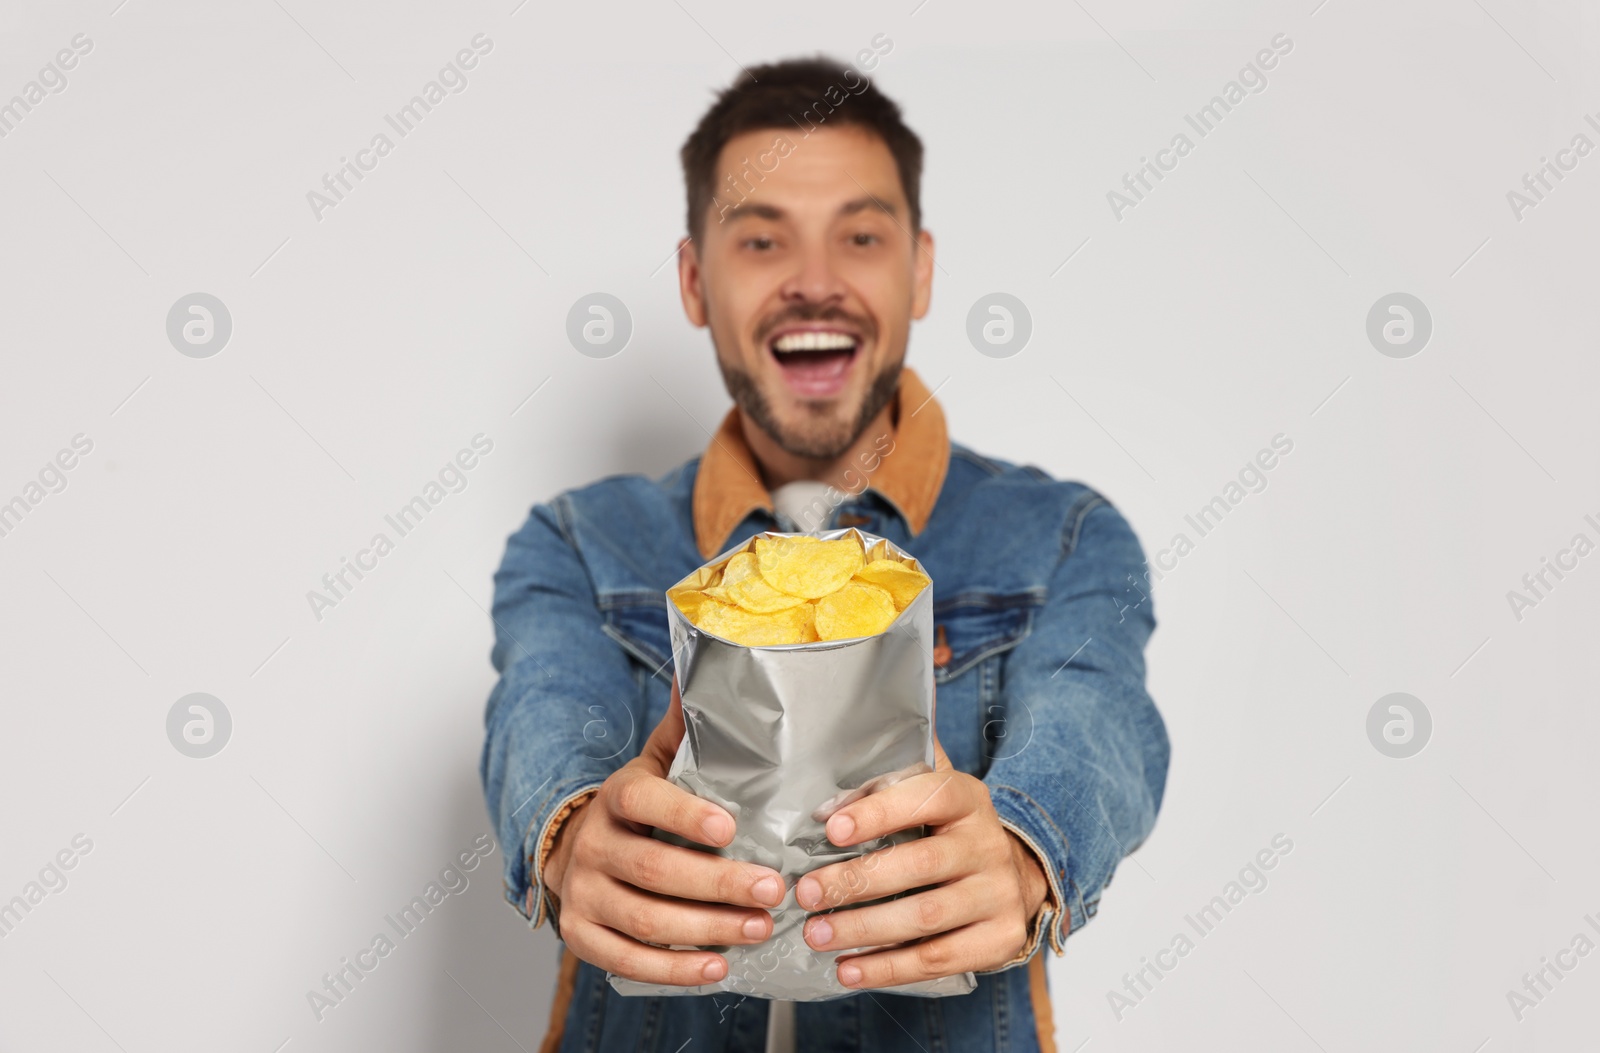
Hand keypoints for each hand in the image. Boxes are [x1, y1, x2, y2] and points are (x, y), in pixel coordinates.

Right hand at [545, 679, 786, 985]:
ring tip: (760, 928)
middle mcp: (593, 845)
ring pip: (645, 918)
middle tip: (774, 889)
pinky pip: (628, 959)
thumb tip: (709, 667)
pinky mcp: (582, 936)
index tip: (731, 829)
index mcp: (617, 796)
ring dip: (707, 928)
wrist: (576, 851)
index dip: (684, 815)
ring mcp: (583, 893)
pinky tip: (719, 967)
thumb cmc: (640, 808)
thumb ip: (688, 726)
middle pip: (653, 869)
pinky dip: (676, 969)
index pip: (644, 802)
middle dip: (717, 885)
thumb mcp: (660, 763)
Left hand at [795, 732, 1049, 988]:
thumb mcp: (929, 792)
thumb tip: (835, 740)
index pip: (926, 797)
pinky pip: (940, 959)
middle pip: (921, 863)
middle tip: (806, 894)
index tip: (830, 828)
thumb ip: (890, 772)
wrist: (1013, 875)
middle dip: (857, 881)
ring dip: (865, 929)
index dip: (878, 812)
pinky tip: (849, 969)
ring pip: (927, 916)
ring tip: (816, 934)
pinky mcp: (1000, 939)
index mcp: (966, 798)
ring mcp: (999, 894)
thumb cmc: (946, 831)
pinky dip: (889, 968)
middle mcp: (988, 843)